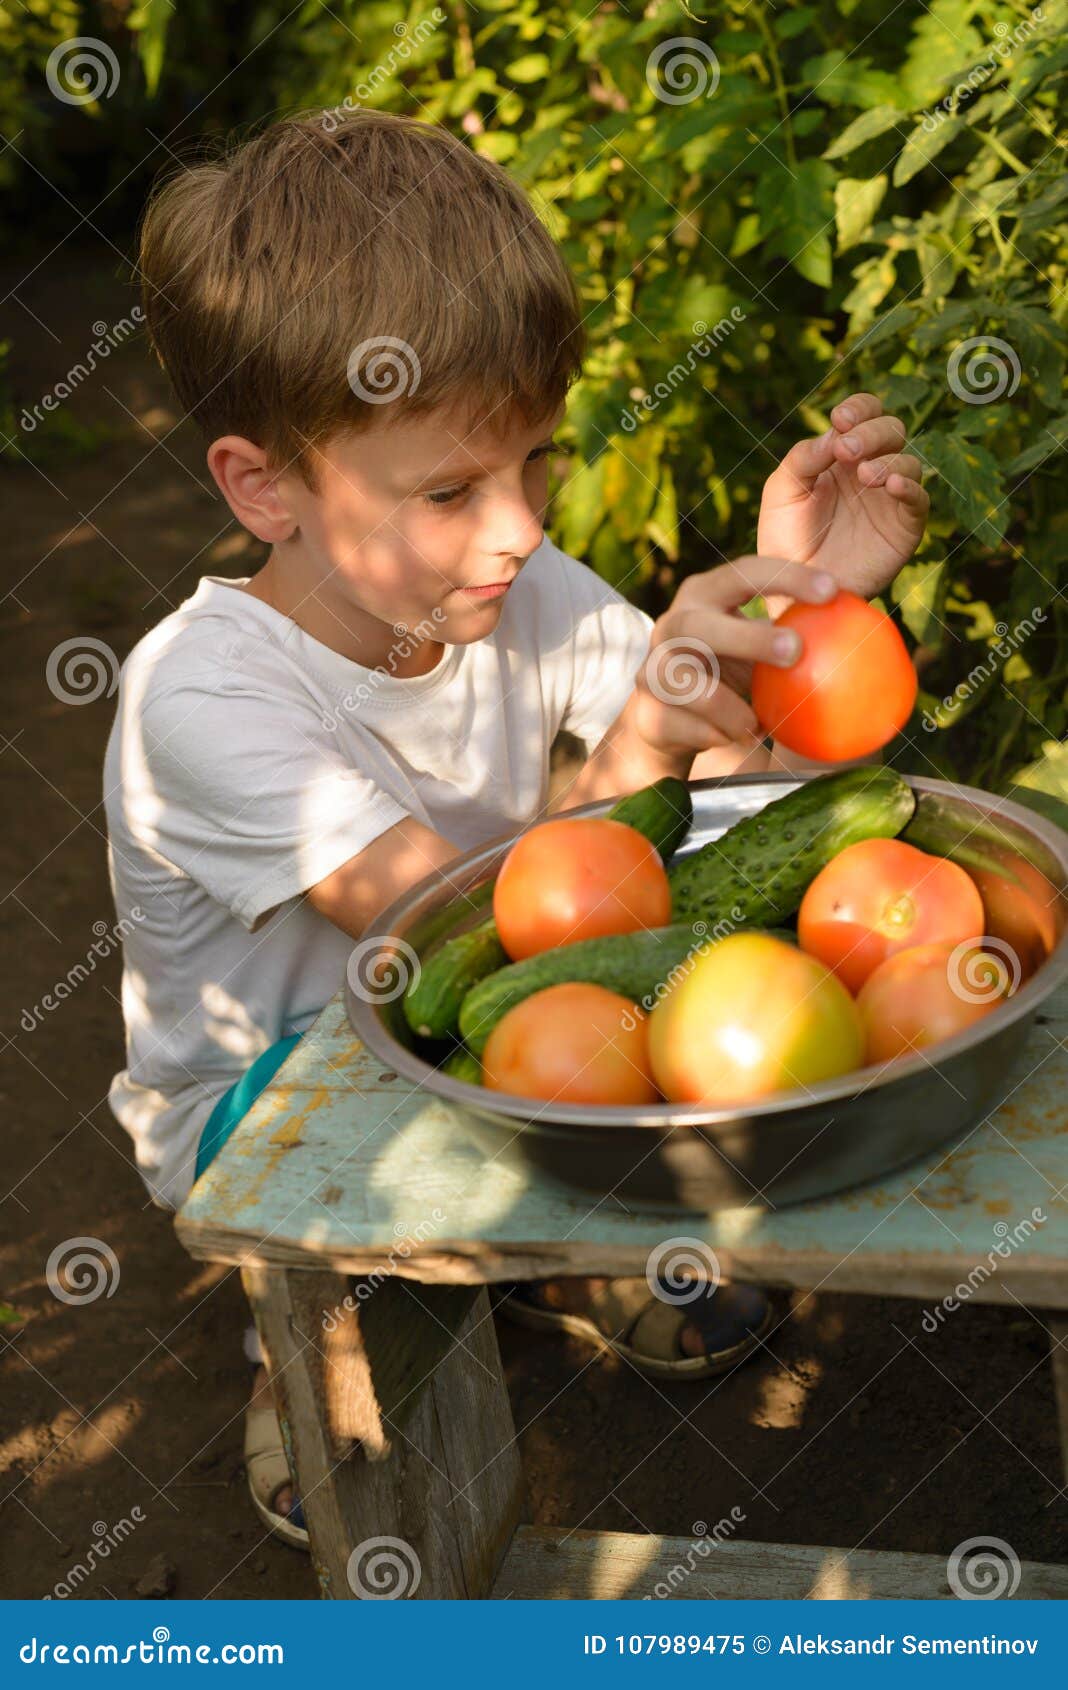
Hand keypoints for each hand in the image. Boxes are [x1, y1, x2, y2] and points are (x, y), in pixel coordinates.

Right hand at [631, 556, 837, 759]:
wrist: (668, 726)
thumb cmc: (729, 677)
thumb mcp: (760, 654)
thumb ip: (795, 642)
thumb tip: (871, 643)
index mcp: (705, 596)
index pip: (744, 573)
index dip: (786, 576)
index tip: (832, 591)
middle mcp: (672, 625)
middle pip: (698, 624)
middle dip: (747, 637)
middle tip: (795, 653)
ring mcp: (652, 669)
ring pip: (685, 683)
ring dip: (729, 707)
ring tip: (757, 724)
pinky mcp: (646, 712)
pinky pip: (682, 725)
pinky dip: (714, 735)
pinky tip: (733, 739)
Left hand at [757, 392, 928, 599]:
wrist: (795, 589)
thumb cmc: (785, 538)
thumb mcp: (782, 492)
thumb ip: (804, 458)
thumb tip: (836, 433)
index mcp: (841, 456)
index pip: (864, 415)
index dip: (859, 409)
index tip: (840, 420)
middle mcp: (869, 470)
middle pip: (891, 430)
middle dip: (872, 432)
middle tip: (847, 449)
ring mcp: (889, 499)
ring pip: (908, 462)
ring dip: (888, 460)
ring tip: (864, 476)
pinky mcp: (904, 527)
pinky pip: (919, 499)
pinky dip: (908, 487)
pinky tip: (889, 486)